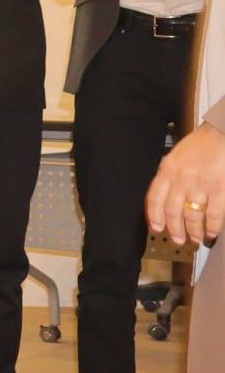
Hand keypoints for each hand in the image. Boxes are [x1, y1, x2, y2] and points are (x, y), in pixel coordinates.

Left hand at [147, 123, 224, 244]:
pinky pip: (214, 213)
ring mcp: (200, 185)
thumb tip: (165, 195)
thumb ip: (169, 174)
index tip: (156, 227)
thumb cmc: (200, 144)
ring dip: (194, 230)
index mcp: (167, 170)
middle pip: (173, 211)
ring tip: (195, 238)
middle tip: (178, 239)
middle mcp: (181, 179)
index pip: (155, 198)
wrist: (221, 133)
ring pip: (193, 215)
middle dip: (175, 229)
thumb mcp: (176, 156)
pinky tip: (213, 232)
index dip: (154, 215)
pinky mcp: (219, 188)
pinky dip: (213, 226)